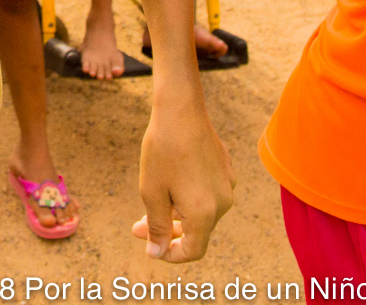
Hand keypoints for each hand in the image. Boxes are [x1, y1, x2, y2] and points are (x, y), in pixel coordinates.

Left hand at [132, 99, 234, 261]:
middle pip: (197, 232)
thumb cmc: (163, 150)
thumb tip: (156, 253)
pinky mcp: (225, 170)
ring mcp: (227, 185)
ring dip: (177, 215)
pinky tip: (170, 183)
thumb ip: (156, 227)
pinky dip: (188, 198)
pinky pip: (208, 194)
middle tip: (138, 226)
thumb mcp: (152, 192)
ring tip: (151, 203)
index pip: (193, 251)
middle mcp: (223, 203)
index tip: (150, 247)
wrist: (180, 110)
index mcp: (205, 213)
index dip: (171, 255)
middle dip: (167, 233)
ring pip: (202, 213)